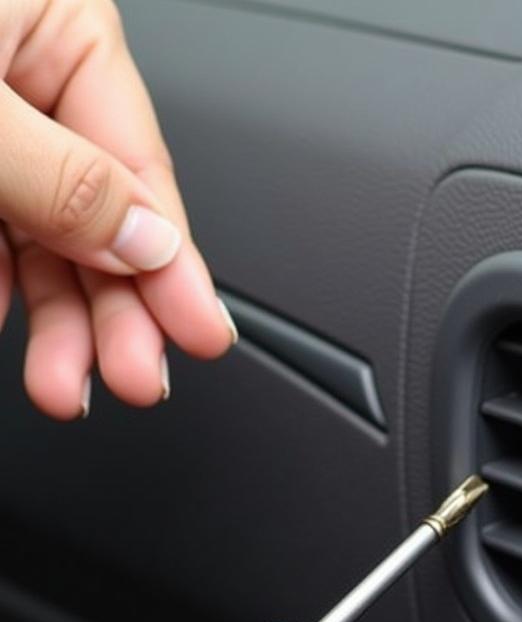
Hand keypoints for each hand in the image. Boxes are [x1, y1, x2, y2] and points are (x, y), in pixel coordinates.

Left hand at [0, 0, 236, 419]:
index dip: (173, 266)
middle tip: (133, 378)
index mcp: (63, 27)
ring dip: (56, 315)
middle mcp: (29, 72)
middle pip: (97, 216)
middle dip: (114, 309)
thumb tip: (149, 244)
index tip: (199, 335)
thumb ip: (62, 177)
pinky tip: (5, 322)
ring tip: (65, 383)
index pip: (142, 170)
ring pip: (41, 234)